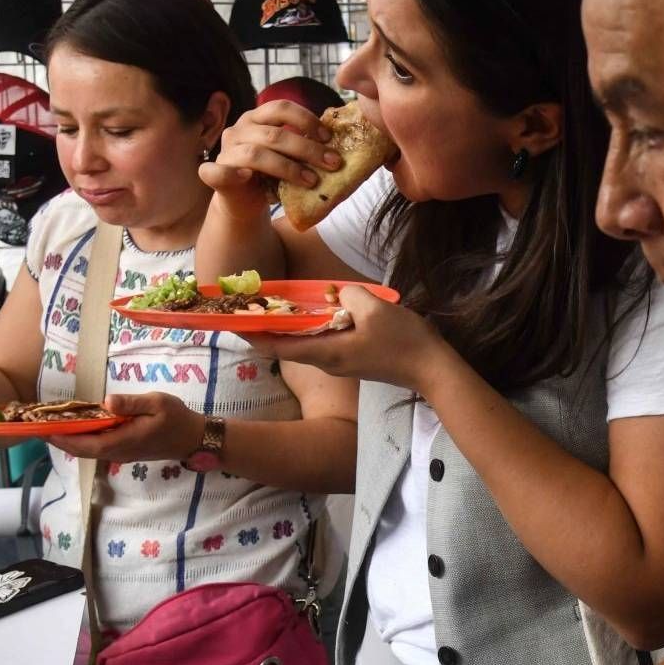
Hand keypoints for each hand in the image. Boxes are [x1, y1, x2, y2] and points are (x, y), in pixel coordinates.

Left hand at [40, 392, 205, 463]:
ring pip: (87, 450)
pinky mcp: (123, 450)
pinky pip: (95, 448)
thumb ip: (132, 403)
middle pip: (81, 450)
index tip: (43, 430)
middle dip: (59, 440)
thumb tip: (107, 401)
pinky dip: (81, 440)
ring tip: (50, 426)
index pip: (85, 444)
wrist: (193, 439)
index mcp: (123, 441)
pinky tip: (74, 428)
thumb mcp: (157, 403)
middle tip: (36, 427)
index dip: (63, 439)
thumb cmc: (176, 418)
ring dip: (68, 441)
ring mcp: (120, 453)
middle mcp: (117, 452)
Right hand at [199, 99, 342, 214]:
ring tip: (311, 181)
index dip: (306, 119)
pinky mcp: (214, 173)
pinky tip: (248, 177)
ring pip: (256, 153)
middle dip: (307, 149)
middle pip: (274, 134)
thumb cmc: (270, 176)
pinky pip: (216, 172)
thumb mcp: (289, 157)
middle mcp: (239, 129)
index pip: (281, 108)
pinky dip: (231, 174)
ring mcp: (226, 151)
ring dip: (288, 167)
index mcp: (257, 118)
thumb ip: (303, 146)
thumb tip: (338, 145)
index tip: (328, 137)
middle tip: (333, 163)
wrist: (245, 202)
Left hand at [242, 286, 448, 389]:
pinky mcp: (352, 358)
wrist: (432, 370)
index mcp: (325, 352)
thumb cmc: (402, 341)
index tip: (231, 321)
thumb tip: (335, 294)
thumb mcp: (373, 308)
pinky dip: (311, 326)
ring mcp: (340, 362)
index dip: (252, 333)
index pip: (277, 345)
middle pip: (287, 344)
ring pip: (305, 342)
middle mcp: (326, 361)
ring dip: (289, 325)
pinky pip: (323, 340)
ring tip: (274, 304)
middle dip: (266, 326)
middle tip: (249, 305)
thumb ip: (347, 295)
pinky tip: (314, 310)